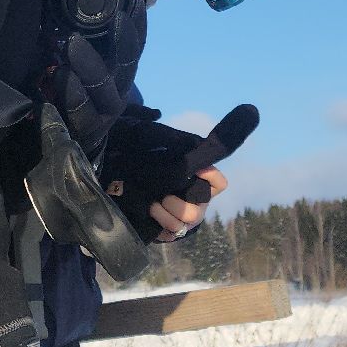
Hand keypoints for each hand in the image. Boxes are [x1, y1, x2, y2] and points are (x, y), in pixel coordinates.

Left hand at [100, 113, 218, 242]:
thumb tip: (154, 113)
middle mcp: (194, 202)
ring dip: (169, 210)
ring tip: (153, 203)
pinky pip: (174, 231)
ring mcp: (184, 219)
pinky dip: (161, 221)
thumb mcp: (154, 155)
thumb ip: (160, 140)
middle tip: (166, 194)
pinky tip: (149, 212)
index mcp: (196, 184)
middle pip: (203, 204)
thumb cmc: (145, 172)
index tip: (197, 169)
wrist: (127, 196)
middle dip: (182, 200)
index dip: (211, 176)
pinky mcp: (171, 232)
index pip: (219, 183)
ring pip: (191, 217)